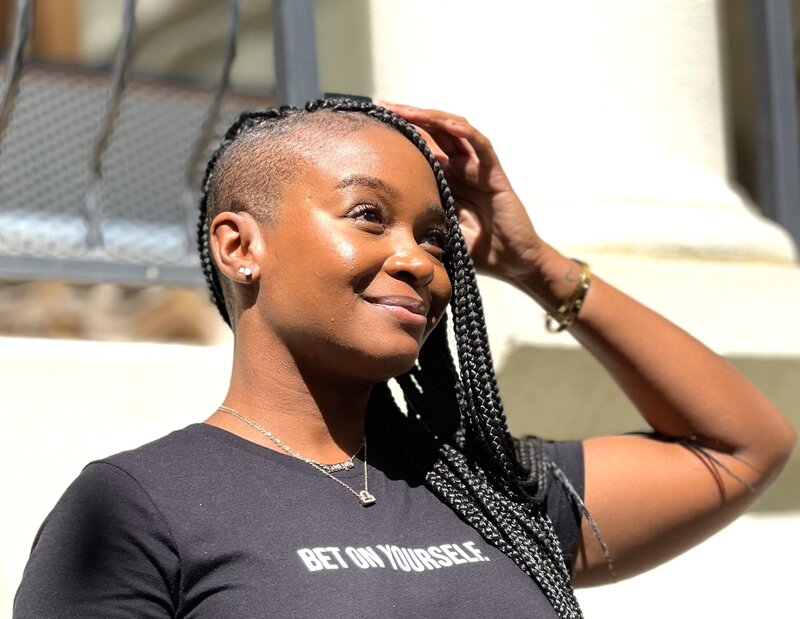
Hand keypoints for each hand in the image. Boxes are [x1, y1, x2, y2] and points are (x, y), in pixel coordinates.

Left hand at [380, 103, 546, 283]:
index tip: (374, 123)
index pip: (421, 146)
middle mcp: (461, 167)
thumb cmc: (476, 250)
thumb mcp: (437, 233)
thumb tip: (382, 224)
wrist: (510, 262)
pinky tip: (448, 124)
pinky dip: (466, 132)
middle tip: (384, 107)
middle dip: (409, 116)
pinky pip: (481, 146)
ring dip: (432, 117)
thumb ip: (418, 221)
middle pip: (434, 131)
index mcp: (445, 178)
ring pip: (455, 131)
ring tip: (408, 110)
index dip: (400, 134)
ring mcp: (478, 167)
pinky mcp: (494, 173)